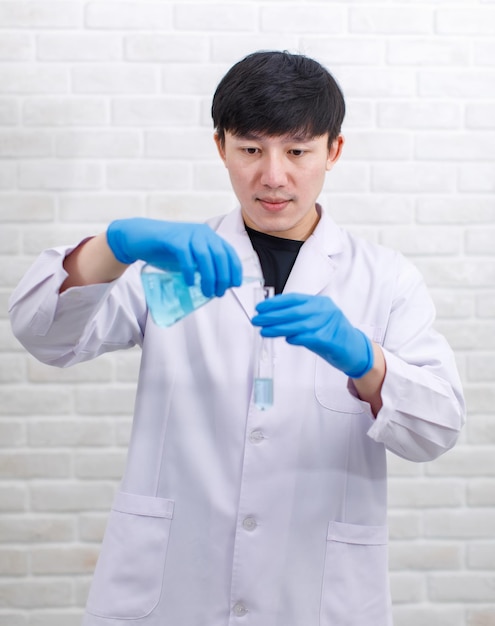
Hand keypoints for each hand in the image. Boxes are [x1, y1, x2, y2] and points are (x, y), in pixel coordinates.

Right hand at [106, 218, 241, 296]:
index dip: (235, 269)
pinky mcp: (173, 239)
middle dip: (223, 277)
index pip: (229, 252)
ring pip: (205, 257)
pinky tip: (189, 282)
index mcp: (209, 236)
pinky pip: (186, 256)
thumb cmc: (167, 251)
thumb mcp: (190, 257)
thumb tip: (219, 286)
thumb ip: (204, 266)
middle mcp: (202, 233)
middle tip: (219, 293)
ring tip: (207, 292)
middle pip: (220, 256)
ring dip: (209, 277)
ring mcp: (188, 234)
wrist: (140, 238)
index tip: (235, 284)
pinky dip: (190, 270)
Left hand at [252, 293, 373, 377]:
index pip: (294, 299)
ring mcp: (328, 324)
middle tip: (257, 319)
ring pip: (298, 324)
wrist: (355, 349)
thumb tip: (274, 317)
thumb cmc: (333, 334)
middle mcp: (325, 310)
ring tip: (264, 331)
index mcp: (320, 303)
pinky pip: (309, 337)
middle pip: (294, 311)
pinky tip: (286, 339)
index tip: (260, 307)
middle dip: (272, 315)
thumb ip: (299, 317)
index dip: (275, 303)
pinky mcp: (330, 339)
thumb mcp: (317, 320)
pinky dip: (296, 338)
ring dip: (278, 328)